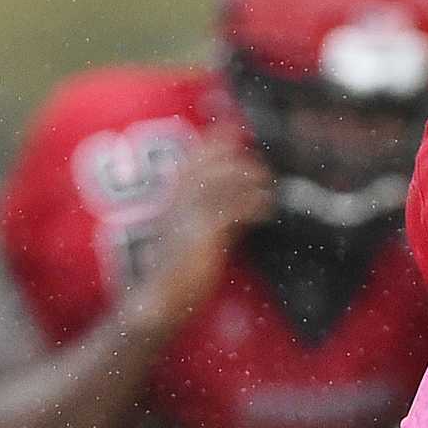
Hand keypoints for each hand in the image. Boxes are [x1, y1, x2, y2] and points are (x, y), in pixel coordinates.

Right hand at [134, 131, 272, 328]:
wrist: (160, 300)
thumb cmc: (181, 272)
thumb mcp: (200, 234)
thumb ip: (219, 215)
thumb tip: (247, 200)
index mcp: (172, 198)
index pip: (194, 157)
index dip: (215, 140)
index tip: (237, 127)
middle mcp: (176, 201)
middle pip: (207, 160)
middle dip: (236, 153)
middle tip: (261, 161)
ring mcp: (187, 216)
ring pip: (221, 179)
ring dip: (248, 178)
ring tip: (266, 185)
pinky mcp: (201, 234)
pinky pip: (231, 208)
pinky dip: (252, 204)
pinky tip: (265, 209)